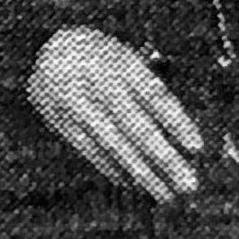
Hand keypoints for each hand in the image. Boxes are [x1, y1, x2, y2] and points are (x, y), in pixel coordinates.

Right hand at [28, 27, 203, 202]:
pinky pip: (88, 147)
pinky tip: (132, 181)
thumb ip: (149, 92)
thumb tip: (182, 136)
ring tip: (163, 192)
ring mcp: (71, 98)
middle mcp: (93, 78)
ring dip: (140, 170)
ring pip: (111, 142)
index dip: (175, 121)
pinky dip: (111, 165)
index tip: (197, 147)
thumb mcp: (125, 59)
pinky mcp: (55, 116)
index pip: (152, 94)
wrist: (41, 46)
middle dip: (162, 156)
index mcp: (115, 59)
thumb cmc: (99, 56)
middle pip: (134, 124)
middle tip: (187, 183)